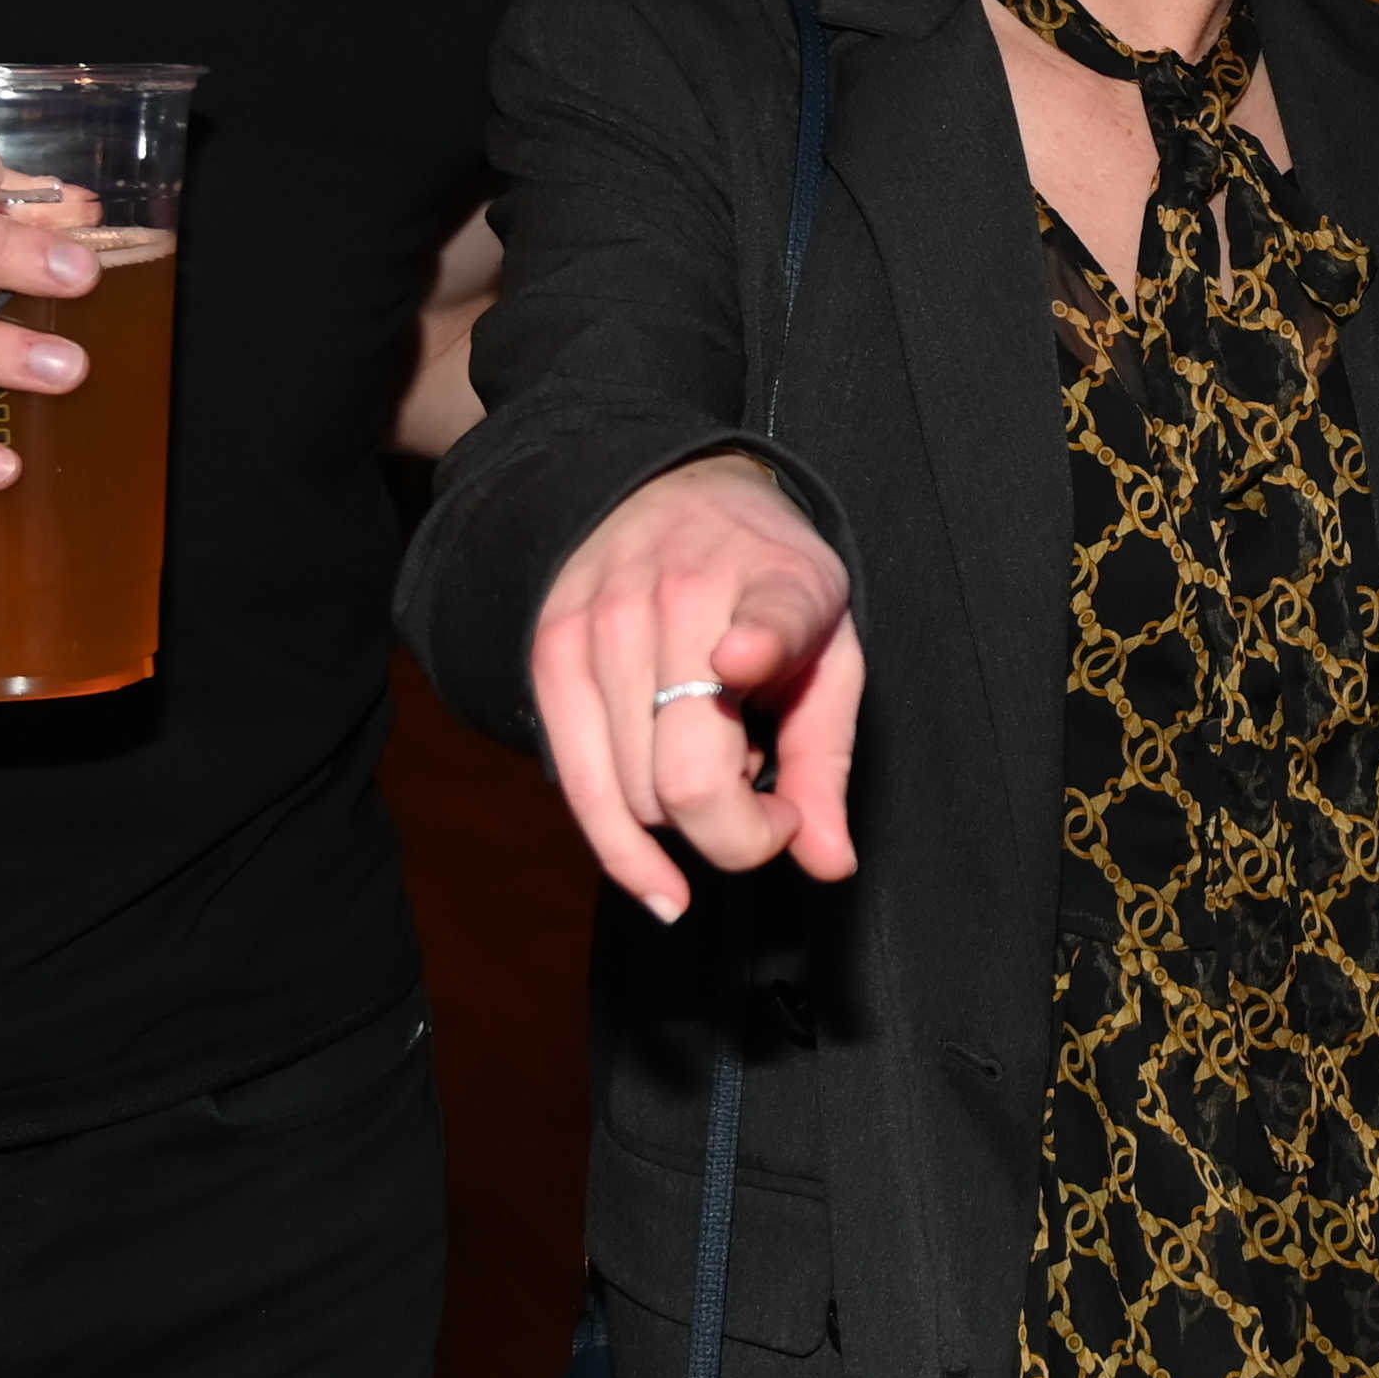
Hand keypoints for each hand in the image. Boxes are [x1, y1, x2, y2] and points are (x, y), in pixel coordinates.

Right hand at [526, 452, 865, 921]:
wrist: (673, 493)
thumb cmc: (767, 591)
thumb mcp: (829, 655)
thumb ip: (829, 762)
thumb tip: (828, 864)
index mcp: (774, 585)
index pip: (768, 615)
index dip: (757, 642)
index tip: (740, 660)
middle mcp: (679, 599)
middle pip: (689, 778)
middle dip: (740, 833)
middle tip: (771, 808)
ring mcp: (601, 627)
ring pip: (636, 796)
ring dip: (685, 818)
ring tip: (711, 761)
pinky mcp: (550, 656)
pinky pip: (579, 791)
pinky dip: (625, 854)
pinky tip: (662, 884)